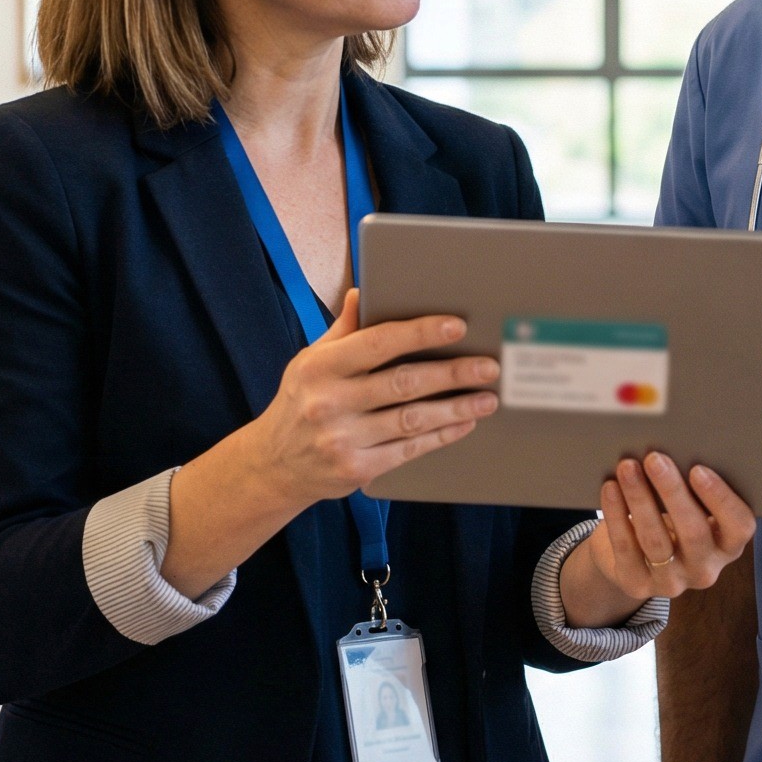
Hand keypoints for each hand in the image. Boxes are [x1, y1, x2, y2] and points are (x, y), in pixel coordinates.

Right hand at [239, 290, 498, 505]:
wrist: (273, 464)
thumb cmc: (301, 402)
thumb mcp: (310, 361)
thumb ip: (343, 331)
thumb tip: (365, 292)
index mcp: (321, 367)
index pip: (378, 343)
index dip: (420, 333)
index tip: (457, 326)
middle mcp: (330, 402)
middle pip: (404, 383)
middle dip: (452, 373)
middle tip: (489, 366)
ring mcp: (343, 438)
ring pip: (412, 419)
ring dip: (456, 408)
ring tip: (488, 398)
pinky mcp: (357, 469)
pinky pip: (409, 449)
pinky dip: (440, 435)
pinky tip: (463, 423)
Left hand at [560, 453, 755, 627]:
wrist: (633, 554)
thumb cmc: (671, 514)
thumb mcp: (690, 504)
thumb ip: (694, 485)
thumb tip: (679, 445)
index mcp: (728, 544)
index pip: (739, 526)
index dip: (721, 499)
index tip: (698, 469)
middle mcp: (706, 569)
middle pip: (694, 533)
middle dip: (673, 492)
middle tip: (655, 458)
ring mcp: (672, 582)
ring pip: (656, 540)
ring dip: (640, 499)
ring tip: (627, 467)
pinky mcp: (638, 585)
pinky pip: (626, 548)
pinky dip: (617, 515)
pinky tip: (611, 488)